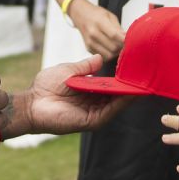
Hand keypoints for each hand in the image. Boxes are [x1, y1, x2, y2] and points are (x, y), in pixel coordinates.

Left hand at [10, 54, 131, 136]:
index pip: (111, 86)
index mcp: (89, 92)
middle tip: (146, 74)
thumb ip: (85, 66)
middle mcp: (94, 104)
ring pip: (117, 103)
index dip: (122, 78)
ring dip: (130, 94)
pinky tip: (130, 92)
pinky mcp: (91, 121)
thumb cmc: (46, 86)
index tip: (135, 67)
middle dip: (130, 86)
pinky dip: (121, 102)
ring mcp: (94, 113)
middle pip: (117, 95)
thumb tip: (101, 58)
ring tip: (143, 82)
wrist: (32, 102)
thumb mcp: (69, 71)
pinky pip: (110, 111)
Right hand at [67, 0, 124, 59]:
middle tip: (125, 43)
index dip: (124, 40)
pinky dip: (109, 54)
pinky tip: (110, 47)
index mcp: (99, 22)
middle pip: (113, 47)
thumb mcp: (110, 15)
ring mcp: (90, 42)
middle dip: (122, 47)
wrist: (80, 15)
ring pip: (109, 55)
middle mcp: (93, 33)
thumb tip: (128, 38)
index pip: (114, 35)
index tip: (131, 41)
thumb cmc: (95, 13)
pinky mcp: (88, 49)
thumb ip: (118, 28)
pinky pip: (103, 57)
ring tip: (118, 46)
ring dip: (116, 53)